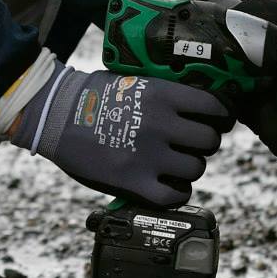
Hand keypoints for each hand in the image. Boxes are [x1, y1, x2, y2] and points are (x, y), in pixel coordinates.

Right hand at [9, 65, 231, 206]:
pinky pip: (174, 196)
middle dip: (203, 144)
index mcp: (164, 96)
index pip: (215, 109)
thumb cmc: (94, 95)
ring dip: (188, 168)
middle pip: (209, 142)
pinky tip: (167, 186)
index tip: (218, 121)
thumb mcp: (136, 81)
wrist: (55, 115)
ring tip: (174, 165)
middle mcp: (162, 125)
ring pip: (196, 169)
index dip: (221, 117)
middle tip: (190, 144)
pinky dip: (176, 193)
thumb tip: (198, 105)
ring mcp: (150, 156)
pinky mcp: (135, 182)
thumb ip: (167, 94)